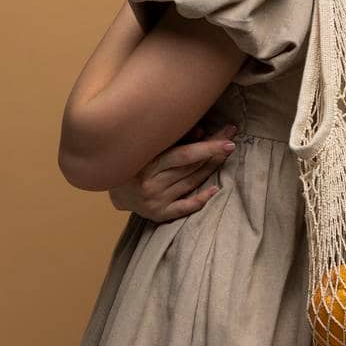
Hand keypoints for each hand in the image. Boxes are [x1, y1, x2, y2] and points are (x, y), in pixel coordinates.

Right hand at [109, 122, 240, 221]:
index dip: (208, 147)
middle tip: (231, 138)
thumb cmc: (133, 160)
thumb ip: (172, 139)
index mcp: (147, 163)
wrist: (113, 187)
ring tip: (226, 154)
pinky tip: (215, 190)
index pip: (183, 155)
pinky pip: (185, 207)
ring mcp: (156, 201)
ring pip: (191, 182)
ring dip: (211, 168)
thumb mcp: (147, 146)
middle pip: (191, 167)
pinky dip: (200, 199)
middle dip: (214, 152)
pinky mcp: (159, 214)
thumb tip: (201, 132)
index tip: (228, 138)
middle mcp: (152, 184)